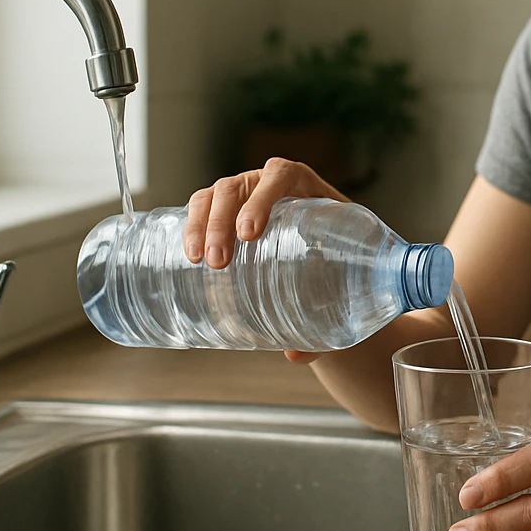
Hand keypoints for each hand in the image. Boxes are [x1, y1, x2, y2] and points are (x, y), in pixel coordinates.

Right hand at [183, 158, 347, 362]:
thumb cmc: (338, 264)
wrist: (331, 258)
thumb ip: (327, 318)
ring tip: (197, 260)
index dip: (262, 198)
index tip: (250, 234)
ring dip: (199, 225)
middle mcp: (269, 184)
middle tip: (219, 262)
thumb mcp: (343, 281)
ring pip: (212, 196)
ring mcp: (243, 194)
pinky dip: (190, 226)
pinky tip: (187, 255)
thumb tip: (295, 354)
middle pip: (237, 188)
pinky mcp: (223, 211)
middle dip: (222, 222)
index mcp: (305, 187)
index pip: (281, 176)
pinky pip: (200, 207)